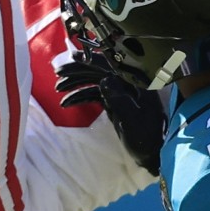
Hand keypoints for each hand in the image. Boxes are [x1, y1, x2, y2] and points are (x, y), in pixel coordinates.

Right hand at [56, 51, 164, 174]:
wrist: (151, 154)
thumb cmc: (145, 138)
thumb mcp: (133, 121)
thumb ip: (120, 99)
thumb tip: (105, 79)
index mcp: (137, 83)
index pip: (112, 65)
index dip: (92, 59)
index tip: (73, 56)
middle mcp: (128, 83)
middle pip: (100, 70)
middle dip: (78, 70)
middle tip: (59, 71)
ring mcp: (120, 91)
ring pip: (95, 80)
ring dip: (76, 82)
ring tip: (58, 87)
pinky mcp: (114, 100)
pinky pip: (94, 93)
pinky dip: (80, 96)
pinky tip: (66, 102)